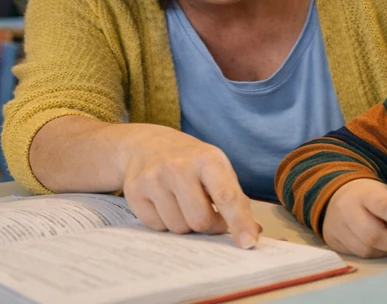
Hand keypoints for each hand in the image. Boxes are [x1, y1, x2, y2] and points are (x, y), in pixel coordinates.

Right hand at [119, 125, 261, 248]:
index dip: (239, 221)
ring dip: (185, 224)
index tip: (247, 242)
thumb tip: (252, 231)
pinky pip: (157, 227)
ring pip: (178, 228)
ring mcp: (153, 178)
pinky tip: (164, 203)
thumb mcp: (216, 168)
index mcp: (207, 159)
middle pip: (200, 221)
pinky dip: (165, 222)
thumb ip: (235, 199)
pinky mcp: (134, 192)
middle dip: (208, 226)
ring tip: (182, 203)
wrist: (146, 144)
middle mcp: (178, 166)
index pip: (226, 196)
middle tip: (207, 212)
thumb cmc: (190, 160)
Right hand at [322, 178, 386, 257]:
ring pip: (366, 249)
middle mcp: (347, 209)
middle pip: (372, 234)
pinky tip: (378, 244)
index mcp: (366, 192)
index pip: (385, 206)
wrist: (338, 195)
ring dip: (386, 250)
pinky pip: (358, 255)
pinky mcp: (333, 241)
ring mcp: (337, 227)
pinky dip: (374, 253)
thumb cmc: (373, 197)